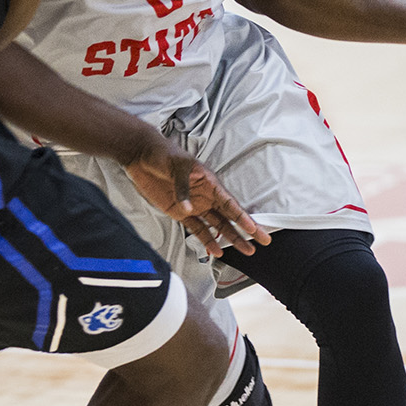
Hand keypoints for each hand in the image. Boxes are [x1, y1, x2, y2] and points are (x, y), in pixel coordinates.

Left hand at [123, 139, 270, 257]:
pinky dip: (207, 240)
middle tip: (262, 241)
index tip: (254, 229)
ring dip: (231, 238)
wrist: (142, 156)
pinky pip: (197, 229)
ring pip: (217, 225)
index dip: (243, 217)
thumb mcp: (177, 167)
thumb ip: (183, 188)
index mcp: (209, 183)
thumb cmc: (164, 155)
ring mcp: (194, 206)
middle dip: (246, 230)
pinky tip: (216, 251)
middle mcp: (206, 196)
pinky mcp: (180, 213)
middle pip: (230, 216)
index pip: (230, 203)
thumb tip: (188, 209)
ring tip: (245, 250)